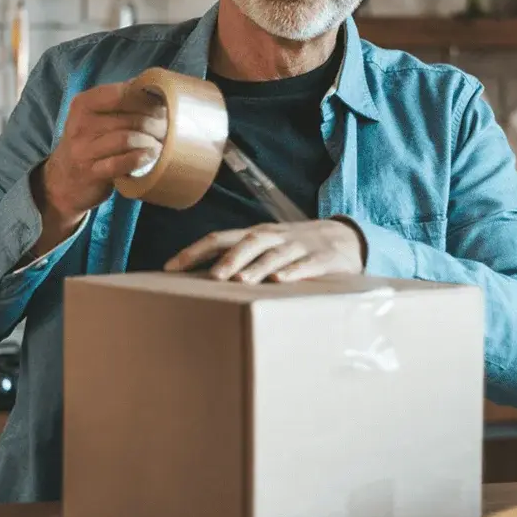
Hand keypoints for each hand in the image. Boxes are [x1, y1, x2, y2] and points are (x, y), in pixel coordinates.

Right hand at [38, 81, 166, 221]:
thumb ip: (117, 102)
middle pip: (129, 118)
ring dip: (150, 141)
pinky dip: (139, 159)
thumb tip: (152, 86)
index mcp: (83, 104)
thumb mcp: (93, 117)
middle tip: (166, 128)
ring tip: (160, 144)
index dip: (146, 99)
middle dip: (154, 122)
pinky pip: (121, 163)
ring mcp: (84, 149)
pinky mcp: (91, 172)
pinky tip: (150, 157)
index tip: (161, 106)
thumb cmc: (87, 144)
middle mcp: (81, 124)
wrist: (61, 181)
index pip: (122, 93)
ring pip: (127, 138)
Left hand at [164, 219, 366, 283]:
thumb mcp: (267, 248)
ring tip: (241, 282)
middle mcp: (274, 237)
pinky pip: (307, 264)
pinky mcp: (322, 258)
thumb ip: (239, 260)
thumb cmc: (295, 248)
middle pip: (248, 242)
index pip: (219, 238)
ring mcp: (298, 246)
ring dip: (257, 267)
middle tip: (212, 277)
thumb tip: (199, 279)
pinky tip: (281, 281)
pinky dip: (294, 272)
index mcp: (255, 235)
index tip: (171, 268)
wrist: (345, 238)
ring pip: (275, 254)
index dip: (194, 252)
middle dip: (229, 259)